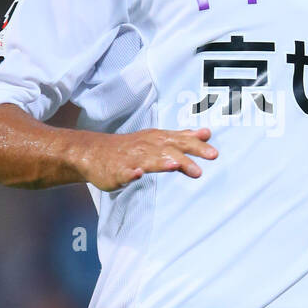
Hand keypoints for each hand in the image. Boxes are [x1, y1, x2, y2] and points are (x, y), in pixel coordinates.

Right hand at [83, 127, 217, 191]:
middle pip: (169, 149)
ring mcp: (132, 158)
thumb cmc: (131, 147)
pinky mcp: (117, 170)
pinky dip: (131, 173)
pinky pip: (124, 172)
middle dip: (186, 155)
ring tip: (174, 165)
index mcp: (158, 140)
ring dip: (161, 161)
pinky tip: (137, 175)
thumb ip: (182, 137)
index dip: (197, 146)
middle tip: (202, 166)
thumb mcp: (158, 139)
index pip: (181, 141)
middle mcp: (147, 146)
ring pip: (148, 159)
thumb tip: (206, 133)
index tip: (214, 153)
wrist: (94, 152)